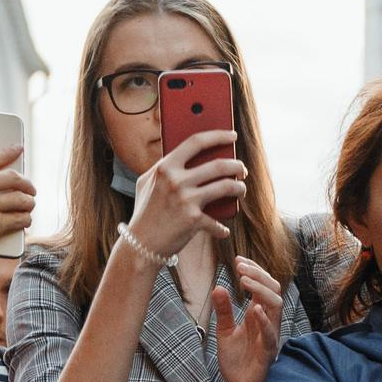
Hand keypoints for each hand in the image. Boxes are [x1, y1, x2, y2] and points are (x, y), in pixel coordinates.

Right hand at [0, 143, 34, 278]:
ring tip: (28, 204)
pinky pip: (20, 218)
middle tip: (29, 187)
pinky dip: (26, 219)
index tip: (18, 150)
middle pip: (13, 177)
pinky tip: (24, 221)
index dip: (10, 153)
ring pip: (21, 198)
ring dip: (29, 201)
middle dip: (26, 182)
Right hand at [125, 128, 244, 261]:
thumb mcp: (147, 183)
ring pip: (226, 186)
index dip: (218, 135)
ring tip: (241, 189)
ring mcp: (186, 200)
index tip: (232, 136)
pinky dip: (221, 228)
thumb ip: (164, 167)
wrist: (140, 245)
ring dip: (239, 188)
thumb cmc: (144, 212)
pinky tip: (223, 229)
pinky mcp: (194, 220)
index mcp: (165, 167)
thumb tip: (189, 156)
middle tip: (242, 169)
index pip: (196, 142)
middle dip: (237, 165)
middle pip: (218, 164)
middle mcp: (176, 181)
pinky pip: (217, 222)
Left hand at [215, 259, 284, 381]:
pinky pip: (271, 334)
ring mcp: (270, 335)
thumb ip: (223, 312)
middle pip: (273, 289)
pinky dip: (264, 321)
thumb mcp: (225, 333)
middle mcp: (268, 322)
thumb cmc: (239, 363)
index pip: (263, 286)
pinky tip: (253, 309)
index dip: (254, 271)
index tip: (237, 260)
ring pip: (276, 305)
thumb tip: (218, 286)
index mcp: (259, 315)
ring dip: (260, 290)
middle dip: (258, 274)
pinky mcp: (267, 352)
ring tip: (243, 280)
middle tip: (239, 266)